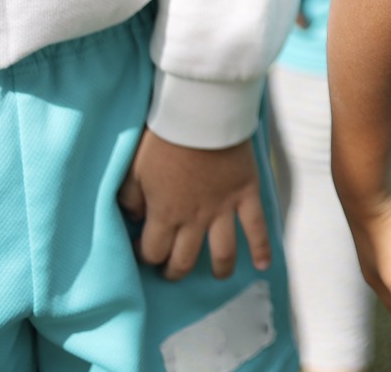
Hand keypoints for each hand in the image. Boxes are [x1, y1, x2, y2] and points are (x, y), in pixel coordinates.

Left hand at [117, 129, 269, 280]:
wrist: (202, 115)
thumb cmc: (163, 139)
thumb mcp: (133, 169)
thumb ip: (129, 198)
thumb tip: (134, 216)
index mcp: (164, 214)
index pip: (153, 251)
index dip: (145, 256)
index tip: (142, 249)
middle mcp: (194, 220)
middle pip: (184, 260)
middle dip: (175, 270)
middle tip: (172, 268)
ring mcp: (223, 209)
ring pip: (222, 252)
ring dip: (218, 269)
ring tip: (217, 275)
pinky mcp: (246, 195)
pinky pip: (257, 227)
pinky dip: (261, 248)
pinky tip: (261, 265)